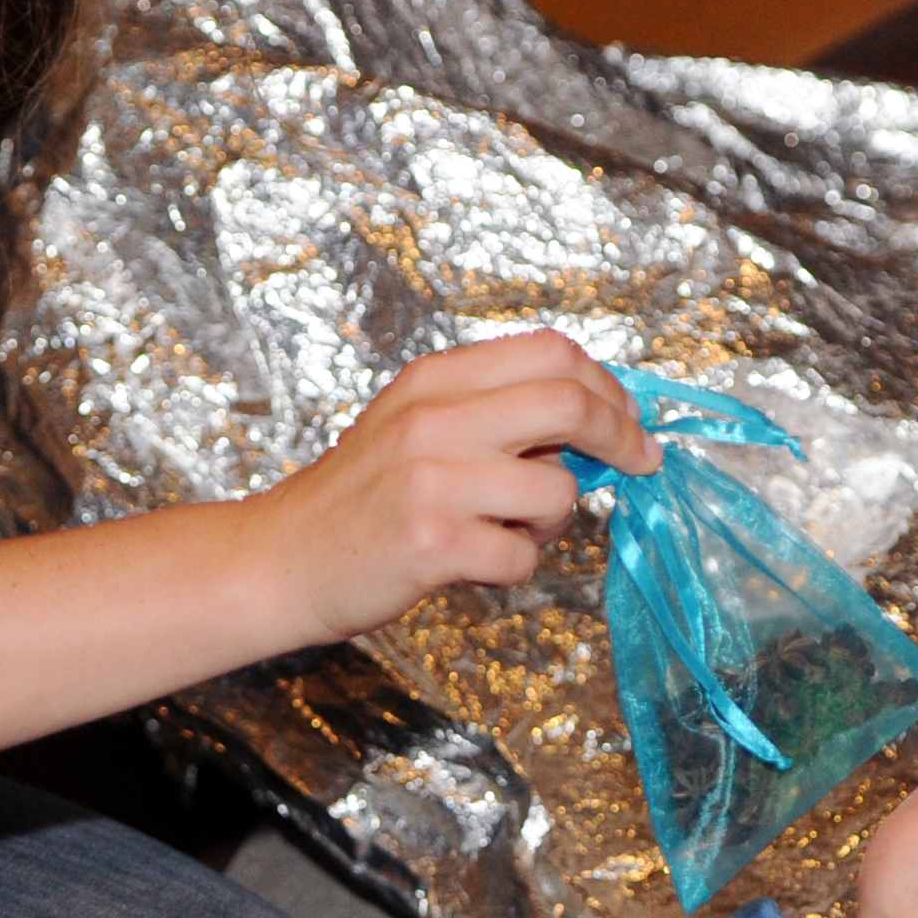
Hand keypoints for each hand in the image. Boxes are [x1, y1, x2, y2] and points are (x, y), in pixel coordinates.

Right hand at [248, 332, 661, 644]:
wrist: (282, 558)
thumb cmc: (360, 497)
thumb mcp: (416, 423)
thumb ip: (493, 411)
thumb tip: (597, 421)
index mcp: (436, 378)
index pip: (552, 352)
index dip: (608, 386)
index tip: (627, 420)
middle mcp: (434, 418)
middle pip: (571, 403)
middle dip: (622, 437)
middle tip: (635, 464)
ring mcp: (433, 480)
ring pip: (557, 490)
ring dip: (552, 520)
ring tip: (505, 526)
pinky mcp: (433, 542)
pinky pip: (522, 555)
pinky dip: (512, 565)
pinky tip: (471, 560)